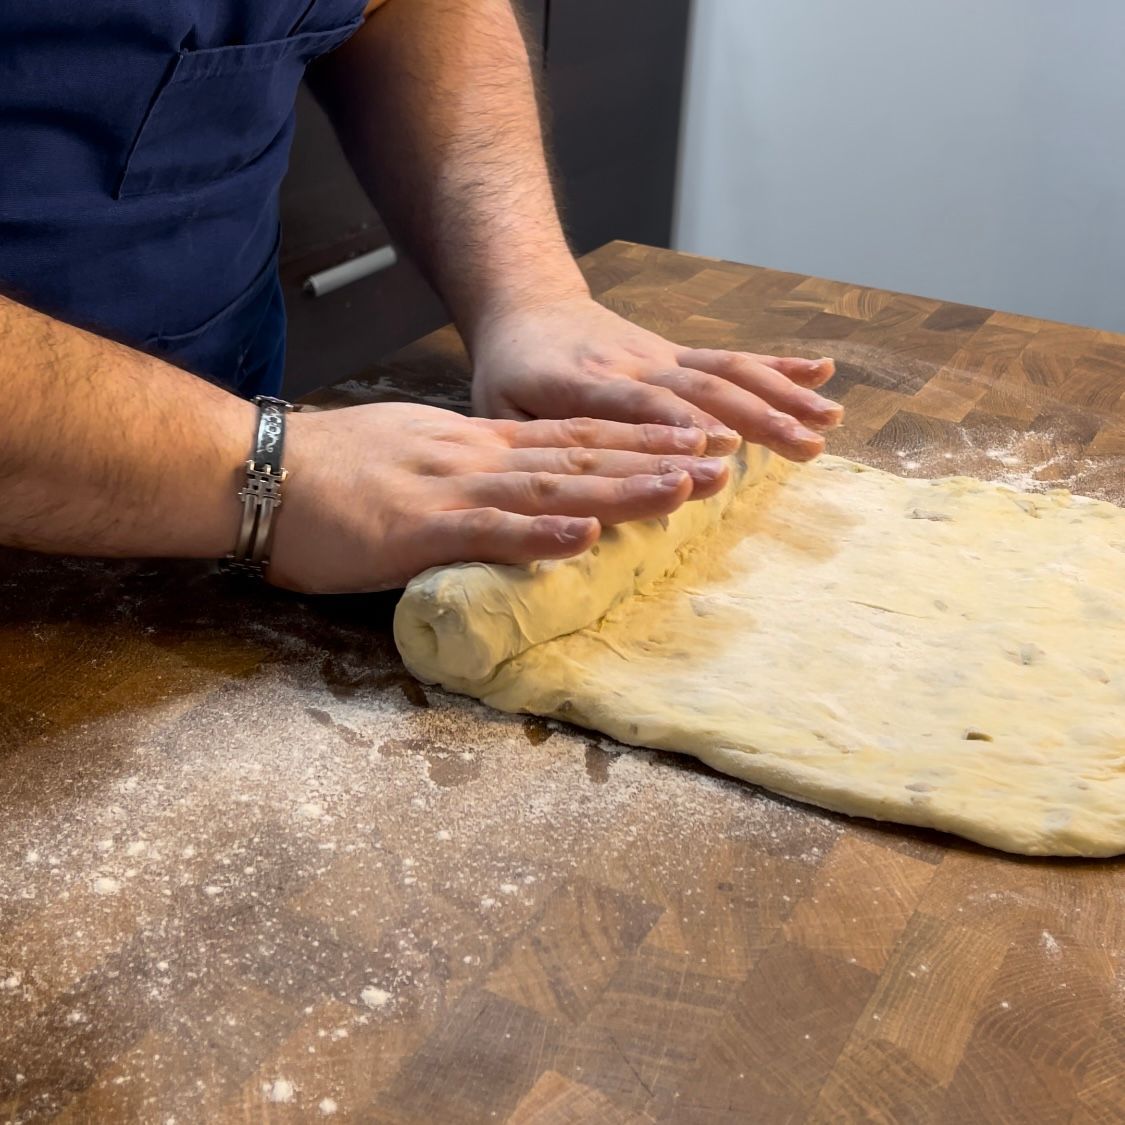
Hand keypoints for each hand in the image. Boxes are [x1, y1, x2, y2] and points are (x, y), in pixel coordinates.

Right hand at [270, 403, 726, 592]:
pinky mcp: (419, 527)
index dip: (636, 442)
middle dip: (654, 461)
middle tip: (722, 465)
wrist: (257, 468)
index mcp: (477, 445)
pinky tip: (589, 534)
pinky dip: (541, 533)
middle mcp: (478, 458)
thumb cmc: (330, 470)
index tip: (691, 444)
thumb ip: (467, 473)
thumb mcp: (413, 456)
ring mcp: (452, 490)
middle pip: (581, 458)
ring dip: (623, 488)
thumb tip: (510, 494)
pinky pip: (489, 531)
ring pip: (553, 487)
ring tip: (685, 490)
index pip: (572, 441)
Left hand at [470, 296, 843, 459]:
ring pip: (726, 372)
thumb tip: (566, 496)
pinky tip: (821, 373)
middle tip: (805, 447)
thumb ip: (531, 444)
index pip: (637, 406)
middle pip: (699, 389)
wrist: (526, 303)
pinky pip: (729, 358)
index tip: (724, 450)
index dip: (680, 427)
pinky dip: (776, 365)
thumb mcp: (498, 408)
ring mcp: (660, 356)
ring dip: (780, 395)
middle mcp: (632, 365)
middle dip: (756, 417)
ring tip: (828, 420)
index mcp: (581, 385)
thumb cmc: (509, 372)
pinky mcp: (676, 353)